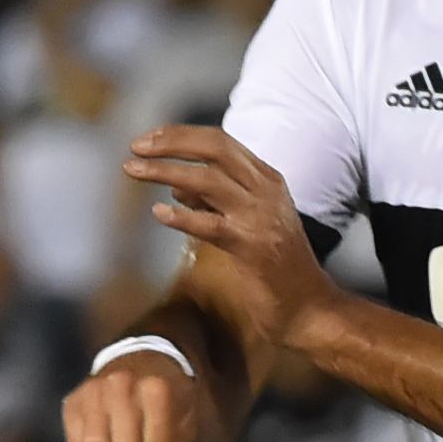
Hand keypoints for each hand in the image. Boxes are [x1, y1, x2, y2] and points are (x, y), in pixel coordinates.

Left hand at [128, 127, 335, 350]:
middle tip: (135, 146)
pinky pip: (209, 225)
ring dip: (165, 170)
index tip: (150, 138)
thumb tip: (176, 187)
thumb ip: (215, 201)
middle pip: (214, 148)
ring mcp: (260, 217)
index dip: (181, 135)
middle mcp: (266, 190)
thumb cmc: (277, 267)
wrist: (309, 306)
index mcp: (267, 180)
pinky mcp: (252, 247)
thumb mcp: (249, 222)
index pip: (220, 142)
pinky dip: (181, 217)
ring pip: (207, 179)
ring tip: (133, 169)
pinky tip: (158, 214)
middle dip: (171, 142)